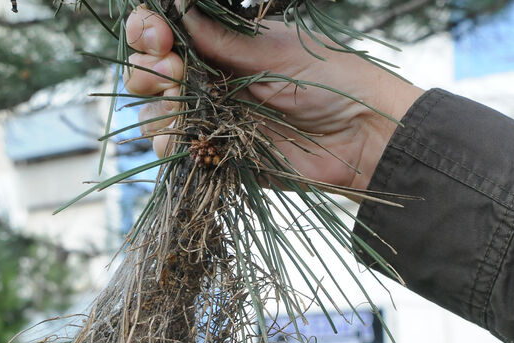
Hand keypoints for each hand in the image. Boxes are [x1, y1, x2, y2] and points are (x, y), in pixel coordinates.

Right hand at [124, 5, 423, 190]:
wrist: (365, 136)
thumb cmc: (333, 81)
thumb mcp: (276, 50)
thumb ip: (222, 38)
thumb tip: (177, 7)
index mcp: (225, 46)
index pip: (166, 34)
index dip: (149, 32)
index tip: (159, 36)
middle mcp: (213, 81)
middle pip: (151, 74)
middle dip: (147, 70)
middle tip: (173, 72)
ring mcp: (216, 120)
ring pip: (157, 114)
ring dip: (156, 109)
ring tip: (178, 106)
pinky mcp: (225, 156)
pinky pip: (182, 153)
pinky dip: (171, 145)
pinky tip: (180, 139)